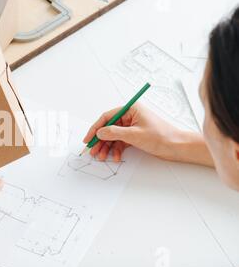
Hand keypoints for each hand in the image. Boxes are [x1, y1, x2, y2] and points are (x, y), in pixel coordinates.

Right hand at [83, 104, 212, 166]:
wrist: (177, 147)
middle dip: (100, 140)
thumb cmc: (161, 136)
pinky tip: (115, 157)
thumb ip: (114, 133)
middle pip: (108, 127)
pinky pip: (120, 142)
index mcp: (131, 109)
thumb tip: (99, 133)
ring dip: (107, 147)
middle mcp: (130, 116)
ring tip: (102, 157)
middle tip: (93, 151)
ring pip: (113, 136)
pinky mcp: (135, 136)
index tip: (89, 138)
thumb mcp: (134, 135)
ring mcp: (132, 126)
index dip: (95, 128)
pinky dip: (116, 150)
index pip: (107, 117)